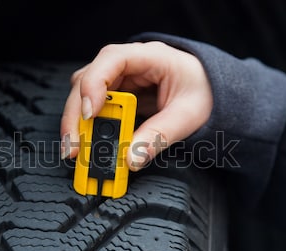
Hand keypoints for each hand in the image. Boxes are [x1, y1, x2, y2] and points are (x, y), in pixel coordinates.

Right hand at [60, 41, 212, 170]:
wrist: (211, 92)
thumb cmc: (204, 93)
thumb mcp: (188, 116)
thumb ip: (160, 135)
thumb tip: (131, 158)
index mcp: (150, 56)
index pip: (112, 59)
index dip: (95, 84)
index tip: (90, 114)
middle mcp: (129, 64)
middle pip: (89, 80)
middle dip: (77, 113)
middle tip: (74, 145)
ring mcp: (121, 79)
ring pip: (85, 94)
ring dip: (78, 122)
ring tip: (77, 150)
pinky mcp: (118, 96)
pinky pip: (96, 109)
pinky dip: (88, 127)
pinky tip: (87, 144)